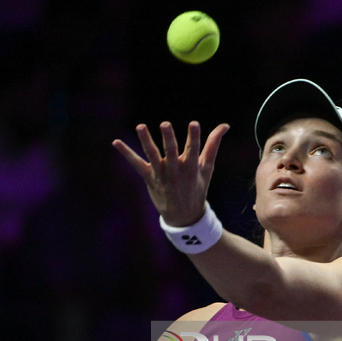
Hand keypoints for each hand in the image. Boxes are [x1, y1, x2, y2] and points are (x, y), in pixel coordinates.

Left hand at [112, 120, 229, 226]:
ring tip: (141, 126)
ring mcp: (161, 175)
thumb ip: (213, 144)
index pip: (193, 150)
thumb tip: (225, 125)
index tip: (193, 123)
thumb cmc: (196, 188)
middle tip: (165, 124)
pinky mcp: (149, 178)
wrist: (183, 217)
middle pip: (172, 152)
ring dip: (146, 141)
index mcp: (191, 168)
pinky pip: (136, 164)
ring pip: (153, 155)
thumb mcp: (207, 168)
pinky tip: (116, 142)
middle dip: (169, 138)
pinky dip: (126, 153)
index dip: (193, 137)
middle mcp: (175, 171)